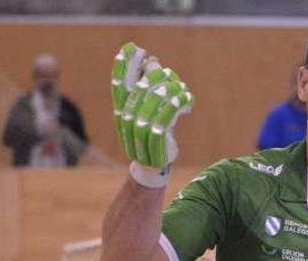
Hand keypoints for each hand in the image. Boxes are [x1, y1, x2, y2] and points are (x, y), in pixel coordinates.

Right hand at [111, 42, 193, 168]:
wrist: (152, 165)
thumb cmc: (152, 133)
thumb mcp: (148, 111)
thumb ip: (149, 89)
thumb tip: (153, 61)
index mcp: (121, 112)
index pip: (120, 85)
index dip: (124, 66)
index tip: (131, 48)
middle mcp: (127, 119)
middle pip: (141, 89)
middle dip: (153, 75)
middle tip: (163, 68)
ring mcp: (140, 129)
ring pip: (156, 100)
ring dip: (170, 88)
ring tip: (180, 86)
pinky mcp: (157, 137)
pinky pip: (168, 114)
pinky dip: (178, 103)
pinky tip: (187, 98)